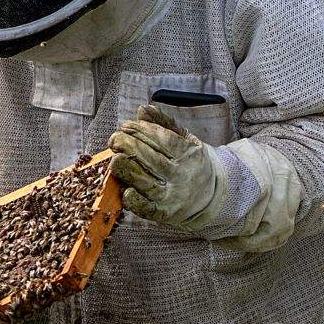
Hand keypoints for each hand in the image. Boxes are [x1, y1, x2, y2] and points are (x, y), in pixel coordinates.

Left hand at [107, 104, 234, 235]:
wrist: (209, 197)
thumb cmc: (190, 163)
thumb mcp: (186, 140)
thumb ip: (164, 124)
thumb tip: (143, 109)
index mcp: (189, 154)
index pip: (162, 139)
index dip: (140, 130)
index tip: (126, 126)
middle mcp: (181, 175)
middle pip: (150, 158)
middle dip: (128, 145)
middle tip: (115, 139)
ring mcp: (172, 196)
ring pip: (145, 182)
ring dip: (126, 170)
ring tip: (115, 159)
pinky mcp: (163, 213)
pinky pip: (146, 208)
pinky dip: (135, 200)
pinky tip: (126, 191)